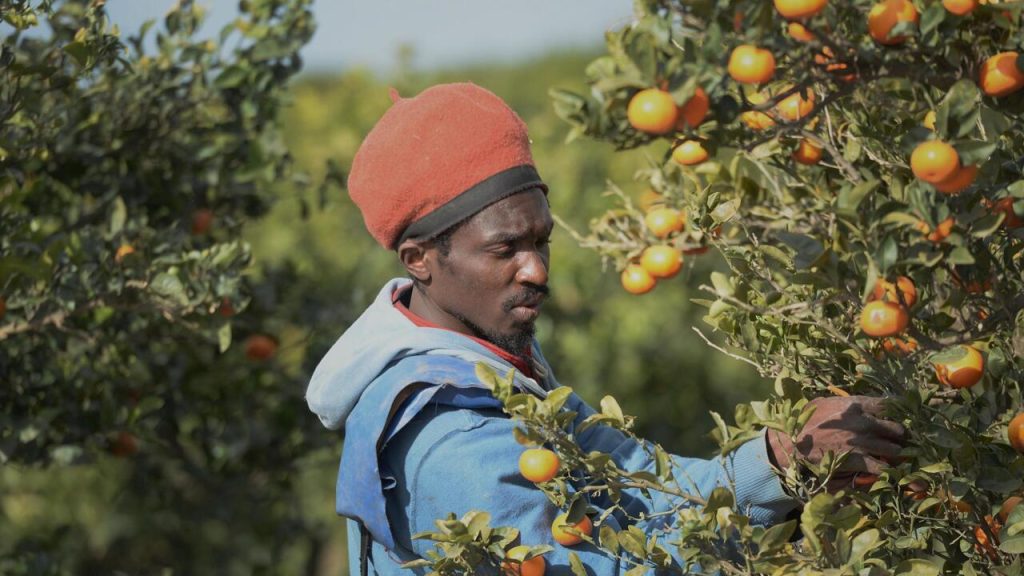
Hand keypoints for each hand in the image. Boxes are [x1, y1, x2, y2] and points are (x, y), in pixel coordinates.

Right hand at [766, 395, 905, 480]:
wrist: (793, 442)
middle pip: (898, 428)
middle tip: (898, 441)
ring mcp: (862, 442)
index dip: (897, 413)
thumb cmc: (806, 420)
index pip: (889, 405)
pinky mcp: (858, 460)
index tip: (898, 418)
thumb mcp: (825, 403)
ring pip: (895, 449)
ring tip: (891, 457)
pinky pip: (883, 468)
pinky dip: (887, 471)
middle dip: (900, 436)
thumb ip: (846, 402)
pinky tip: (885, 471)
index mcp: (856, 404)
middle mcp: (863, 422)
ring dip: (894, 454)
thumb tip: (860, 403)